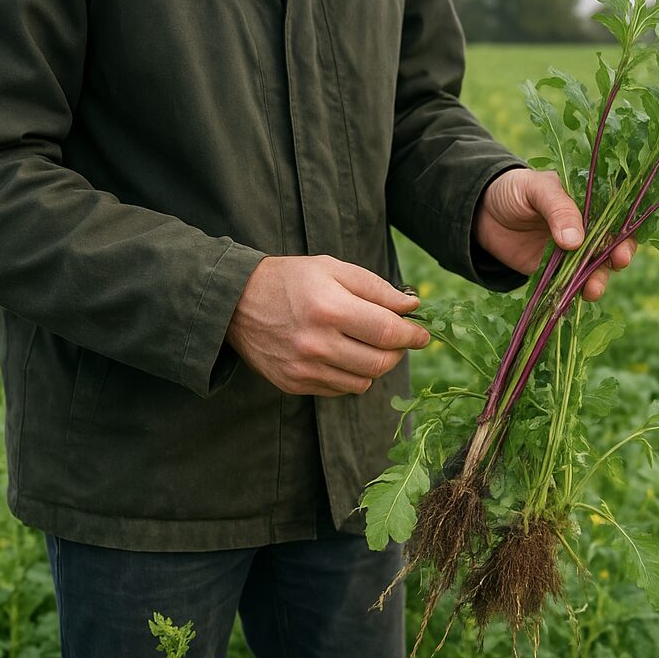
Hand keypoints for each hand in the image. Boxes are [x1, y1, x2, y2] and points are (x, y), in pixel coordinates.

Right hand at [225, 255, 429, 395]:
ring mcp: (304, 368)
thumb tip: (411, 307)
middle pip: (379, 362)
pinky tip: (343, 355)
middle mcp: (316, 343)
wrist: (235, 303)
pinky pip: (341, 389)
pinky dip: (352, 375)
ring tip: (367, 344)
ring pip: (364, 381)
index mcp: (329, 309)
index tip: (423, 334)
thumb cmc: (291, 280)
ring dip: (375, 365)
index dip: (412, 335)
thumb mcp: (333, 268)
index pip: (387, 332)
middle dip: (398, 352)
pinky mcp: (294, 384)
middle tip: (398, 339)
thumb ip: (376, 288)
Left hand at [473, 168, 635, 301]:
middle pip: (609, 248)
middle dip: (616, 259)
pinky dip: (571, 294)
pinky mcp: (553, 272)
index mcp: (588, 204)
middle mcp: (585, 230)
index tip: (623, 247)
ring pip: (592, 270)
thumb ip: (558, 210)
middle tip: (616, 265)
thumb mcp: (536, 189)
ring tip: (592, 290)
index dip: (625, 234)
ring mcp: (570, 254)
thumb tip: (576, 242)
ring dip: (596, 281)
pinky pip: (567, 285)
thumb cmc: (513, 190)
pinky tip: (572, 301)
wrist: (481, 212)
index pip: (617, 219)